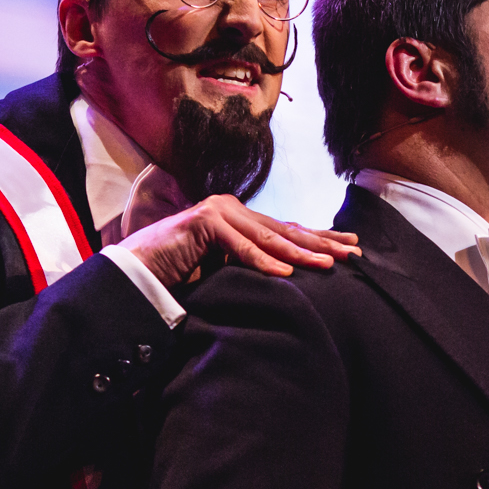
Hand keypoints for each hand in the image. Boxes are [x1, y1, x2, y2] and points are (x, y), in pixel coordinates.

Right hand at [117, 194, 358, 285]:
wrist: (135, 274)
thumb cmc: (177, 276)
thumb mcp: (224, 271)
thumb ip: (250, 266)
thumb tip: (290, 279)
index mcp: (239, 219)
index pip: (287, 229)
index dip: (319, 238)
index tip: (349, 246)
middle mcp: (232, 209)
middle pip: (285, 229)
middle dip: (322, 242)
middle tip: (353, 251)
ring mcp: (218, 211)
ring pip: (268, 237)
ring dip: (301, 253)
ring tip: (329, 264)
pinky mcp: (203, 221)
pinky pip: (240, 247)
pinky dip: (264, 261)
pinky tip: (286, 272)